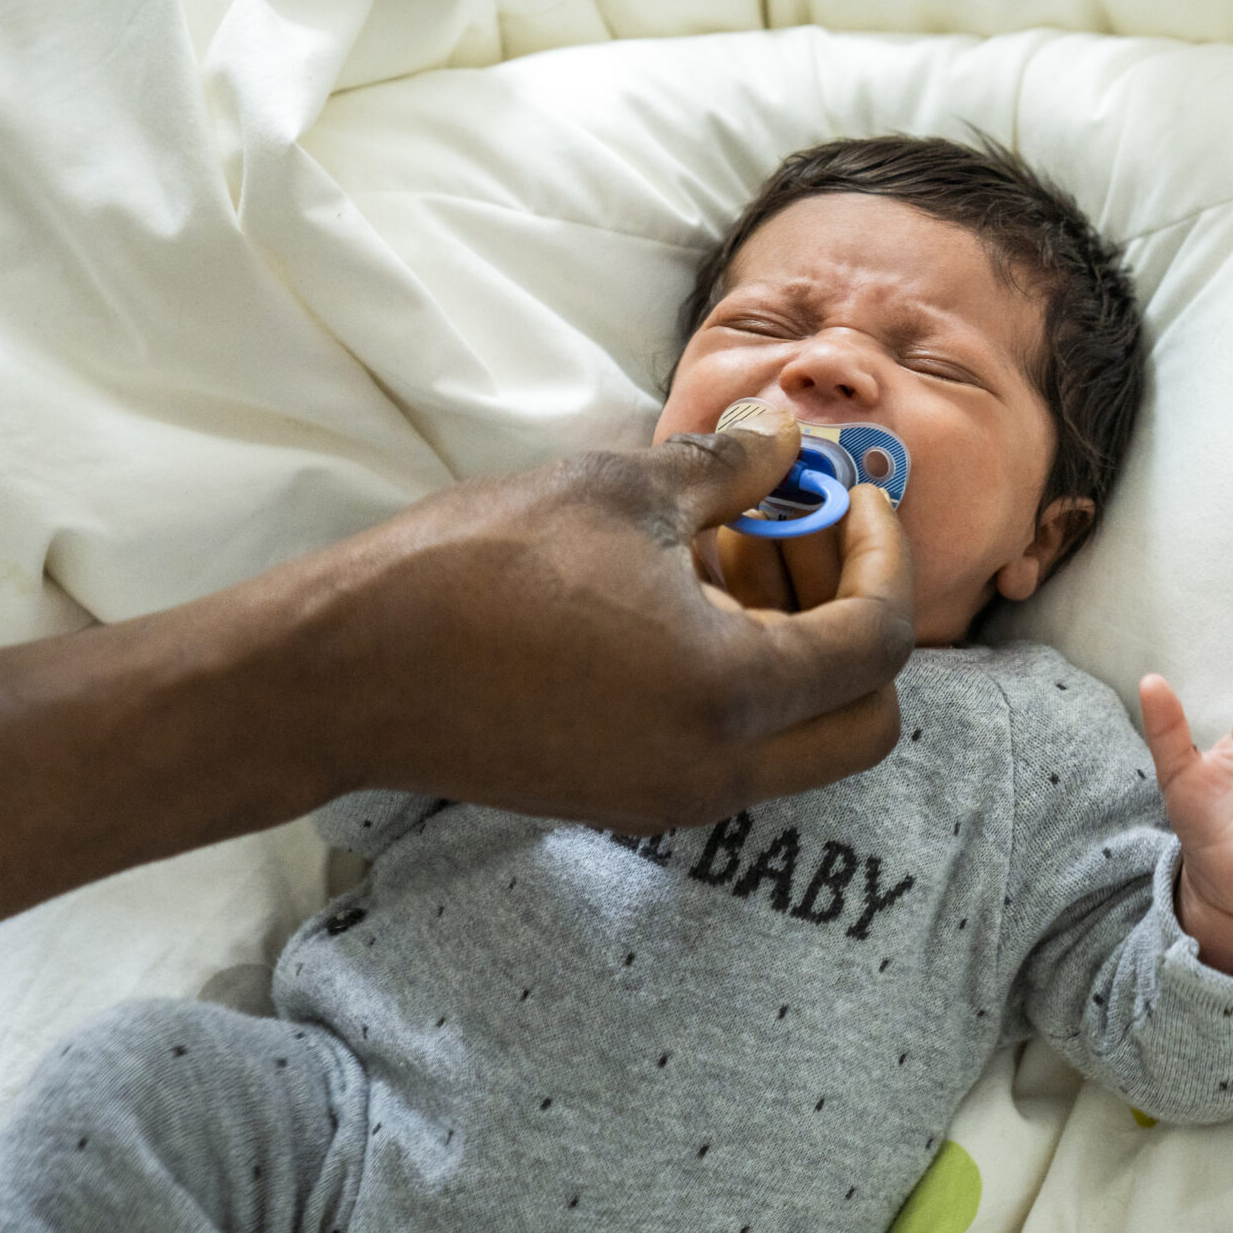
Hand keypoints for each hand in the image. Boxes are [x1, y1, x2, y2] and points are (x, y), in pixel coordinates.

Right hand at [269, 412, 916, 829]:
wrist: (348, 672)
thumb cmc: (475, 567)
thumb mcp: (617, 490)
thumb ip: (730, 468)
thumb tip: (789, 433)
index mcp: (731, 693)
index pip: (879, 641)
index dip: (884, 553)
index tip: (849, 492)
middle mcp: (718, 771)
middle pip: (866, 720)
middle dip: (859, 621)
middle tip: (808, 537)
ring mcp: (672, 799)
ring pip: (802, 740)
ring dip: (801, 650)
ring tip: (729, 552)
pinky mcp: (626, 800)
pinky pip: (735, 751)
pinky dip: (744, 682)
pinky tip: (680, 599)